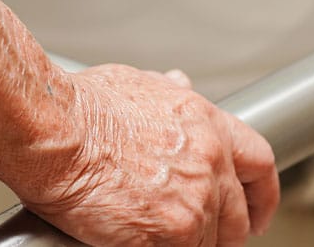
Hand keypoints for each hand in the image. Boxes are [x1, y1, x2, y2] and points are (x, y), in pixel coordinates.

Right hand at [20, 64, 279, 245]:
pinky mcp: (168, 234)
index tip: (254, 210)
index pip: (259, 163)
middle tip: (196, 234)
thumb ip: (166, 92)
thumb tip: (179, 85)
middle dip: (222, 229)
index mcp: (204, 122)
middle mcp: (208, 161)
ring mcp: (192, 202)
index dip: (260, 193)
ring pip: (208, 242)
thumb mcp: (134, 83)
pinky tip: (135, 241)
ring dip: (186, 243)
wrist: (53, 130)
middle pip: (237, 214)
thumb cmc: (80, 106)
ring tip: (153, 235)